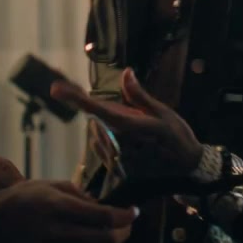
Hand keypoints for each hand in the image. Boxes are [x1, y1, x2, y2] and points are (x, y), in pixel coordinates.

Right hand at [0, 180, 135, 242]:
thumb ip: (80, 194)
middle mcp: (53, 230)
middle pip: (104, 239)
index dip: (124, 215)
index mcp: (56, 205)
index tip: (134, 212)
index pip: (102, 216)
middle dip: (122, 233)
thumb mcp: (51, 185)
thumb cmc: (26, 199)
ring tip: (104, 238)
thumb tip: (105, 205)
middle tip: (126, 227)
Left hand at [52, 69, 202, 178]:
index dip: (75, 99)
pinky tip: (130, 142)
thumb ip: (139, 96)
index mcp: (130, 128)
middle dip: (110, 112)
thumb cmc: (177, 137)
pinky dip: (109, 140)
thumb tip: (125, 73)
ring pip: (100, 133)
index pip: (97, 110)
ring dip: (110, 127)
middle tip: (137, 118)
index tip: (56, 88)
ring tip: (139, 134)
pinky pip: (102, 147)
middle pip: (99, 119)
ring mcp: (117, 160)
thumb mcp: (163, 113)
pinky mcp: (117, 170)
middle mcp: (119, 145)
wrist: (187, 169)